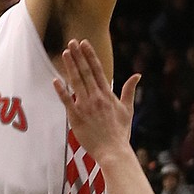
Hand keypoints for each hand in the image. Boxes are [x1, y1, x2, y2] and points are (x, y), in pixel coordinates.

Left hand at [54, 40, 137, 163]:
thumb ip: (129, 90)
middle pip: (85, 72)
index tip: (84, 43)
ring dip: (70, 66)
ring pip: (76, 82)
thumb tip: (137, 75)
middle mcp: (96, 97)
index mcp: (107, 95)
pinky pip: (66, 101)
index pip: (97, 70)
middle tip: (71, 42)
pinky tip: (55, 80)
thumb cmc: (120, 132)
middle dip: (78, 56)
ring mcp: (85, 107)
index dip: (90, 55)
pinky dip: (61, 90)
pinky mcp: (76, 117)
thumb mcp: (127, 109)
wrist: (113, 151)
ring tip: (65, 53)